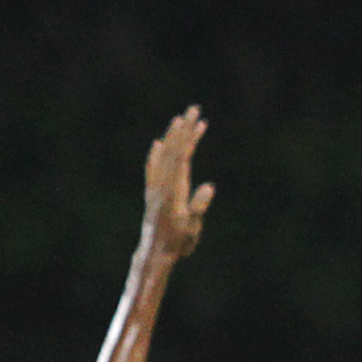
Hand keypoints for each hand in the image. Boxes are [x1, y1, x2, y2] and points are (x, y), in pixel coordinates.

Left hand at [141, 107, 214, 260]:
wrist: (154, 253)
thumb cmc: (177, 243)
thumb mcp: (192, 227)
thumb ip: (198, 206)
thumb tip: (209, 186)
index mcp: (173, 188)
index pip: (182, 155)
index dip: (189, 136)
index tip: (197, 119)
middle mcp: (162, 183)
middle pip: (173, 149)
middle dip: (184, 128)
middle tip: (193, 109)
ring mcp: (156, 187)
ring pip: (164, 156)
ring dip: (172, 137)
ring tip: (180, 120)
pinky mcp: (153, 193)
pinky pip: (153, 168)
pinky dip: (157, 154)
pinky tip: (159, 144)